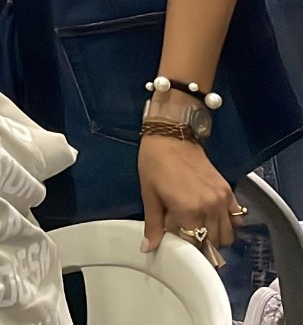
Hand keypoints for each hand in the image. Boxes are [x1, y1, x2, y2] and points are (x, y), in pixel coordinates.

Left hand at [140, 133, 242, 252]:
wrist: (171, 137)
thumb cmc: (155, 164)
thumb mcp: (149, 195)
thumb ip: (153, 225)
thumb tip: (149, 248)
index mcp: (189, 211)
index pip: (195, 245)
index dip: (186, 249)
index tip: (178, 247)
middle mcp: (211, 208)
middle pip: (214, 242)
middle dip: (202, 246)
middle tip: (188, 239)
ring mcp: (223, 200)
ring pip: (228, 234)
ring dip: (216, 238)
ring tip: (200, 232)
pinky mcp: (229, 191)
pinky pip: (237, 217)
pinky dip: (229, 224)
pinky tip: (214, 221)